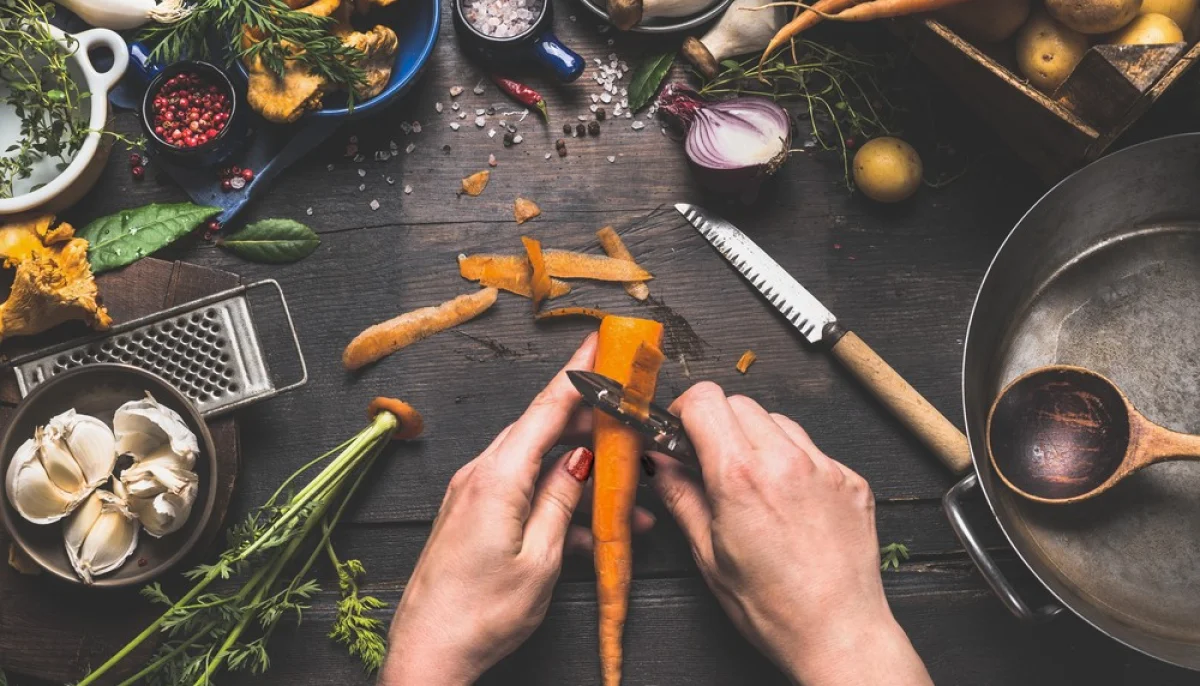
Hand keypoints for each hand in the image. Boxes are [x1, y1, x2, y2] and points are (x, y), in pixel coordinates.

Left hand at [379, 334, 651, 684]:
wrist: (428, 652)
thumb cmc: (479, 615)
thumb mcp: (540, 560)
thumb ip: (562, 502)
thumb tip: (580, 460)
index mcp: (497, 478)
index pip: (545, 408)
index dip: (578, 373)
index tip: (600, 341)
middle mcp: (480, 476)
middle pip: (542, 430)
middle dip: (588, 422)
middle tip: (626, 416)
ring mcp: (472, 495)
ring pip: (536, 465)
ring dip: (579, 475)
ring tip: (626, 497)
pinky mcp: (471, 515)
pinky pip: (521, 492)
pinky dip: (556, 502)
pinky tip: (589, 530)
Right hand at [644, 382, 931, 685]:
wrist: (839, 633)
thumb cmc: (773, 607)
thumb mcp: (708, 554)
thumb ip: (681, 496)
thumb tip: (659, 463)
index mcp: (740, 477)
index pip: (705, 400)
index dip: (684, 410)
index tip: (680, 430)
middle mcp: (785, 461)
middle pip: (740, 402)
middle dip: (717, 423)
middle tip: (710, 459)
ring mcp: (824, 467)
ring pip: (778, 421)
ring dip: (756, 438)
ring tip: (752, 483)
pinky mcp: (850, 479)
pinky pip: (812, 449)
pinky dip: (793, 461)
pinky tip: (787, 500)